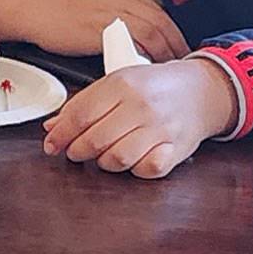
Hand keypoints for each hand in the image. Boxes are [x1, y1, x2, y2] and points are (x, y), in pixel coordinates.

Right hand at [0, 0, 182, 62]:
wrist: (31, 7)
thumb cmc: (56, 9)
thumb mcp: (93, 2)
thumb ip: (117, 15)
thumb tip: (135, 37)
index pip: (159, 12)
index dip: (174, 33)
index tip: (181, 51)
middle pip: (162, 22)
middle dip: (177, 45)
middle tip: (185, 66)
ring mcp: (111, 11)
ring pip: (152, 32)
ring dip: (165, 53)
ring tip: (170, 73)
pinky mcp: (100, 28)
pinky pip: (130, 42)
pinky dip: (143, 57)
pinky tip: (147, 72)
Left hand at [40, 56, 236, 176]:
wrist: (201, 91)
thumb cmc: (155, 87)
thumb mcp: (118, 83)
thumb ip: (84, 103)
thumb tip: (52, 126)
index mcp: (123, 84)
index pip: (80, 115)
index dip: (60, 134)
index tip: (51, 145)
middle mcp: (141, 106)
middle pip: (95, 140)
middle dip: (77, 151)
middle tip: (75, 152)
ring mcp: (160, 129)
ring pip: (117, 159)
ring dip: (103, 162)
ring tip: (103, 155)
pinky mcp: (176, 149)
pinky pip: (147, 170)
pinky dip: (135, 170)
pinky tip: (133, 159)